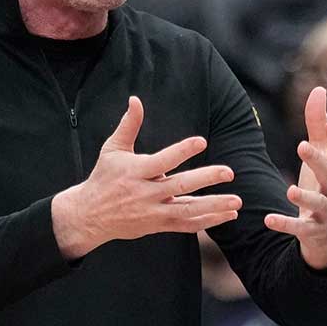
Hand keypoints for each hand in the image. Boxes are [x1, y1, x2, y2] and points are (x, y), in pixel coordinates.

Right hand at [52, 97, 241, 258]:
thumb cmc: (104, 177)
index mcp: (136, 171)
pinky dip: (207, 222)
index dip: (182, 151)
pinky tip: (227, 214)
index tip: (202, 141)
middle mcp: (146, 192)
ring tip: (236, 201)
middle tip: (228, 172)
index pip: (163, 160)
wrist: (90, 216)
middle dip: (206, 179)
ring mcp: (153, 212)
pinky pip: (186, 225)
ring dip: (213, 207)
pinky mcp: (158, 226)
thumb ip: (129, 125)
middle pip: (180, 186)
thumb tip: (135, 99)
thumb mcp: (113, 149)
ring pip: (187, 210)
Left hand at [264, 86, 326, 269]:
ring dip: (306, 197)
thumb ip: (317, 125)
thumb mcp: (321, 155)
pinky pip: (301, 228)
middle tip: (301, 146)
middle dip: (318, 161)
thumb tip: (320, 89)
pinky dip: (286, 224)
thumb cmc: (323, 184)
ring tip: (291, 190)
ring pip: (320, 204)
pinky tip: (268, 219)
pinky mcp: (314, 230)